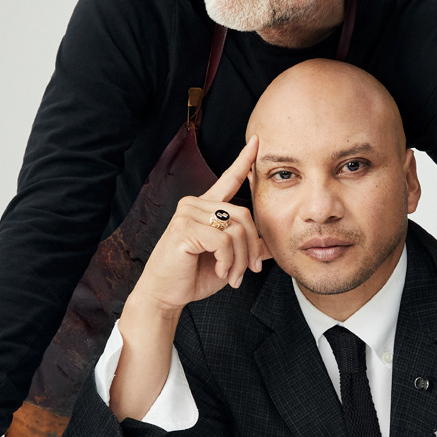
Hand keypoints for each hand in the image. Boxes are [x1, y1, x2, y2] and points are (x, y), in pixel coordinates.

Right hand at [133, 136, 269, 313]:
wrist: (166, 295)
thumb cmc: (193, 276)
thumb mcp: (228, 259)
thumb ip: (247, 247)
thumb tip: (271, 246)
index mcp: (205, 207)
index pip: (229, 179)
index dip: (244, 160)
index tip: (258, 141)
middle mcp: (194, 204)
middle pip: (244, 215)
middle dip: (251, 248)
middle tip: (248, 271)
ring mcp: (187, 214)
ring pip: (236, 230)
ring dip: (240, 259)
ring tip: (232, 276)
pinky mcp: (184, 229)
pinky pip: (223, 241)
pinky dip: (227, 261)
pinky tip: (220, 271)